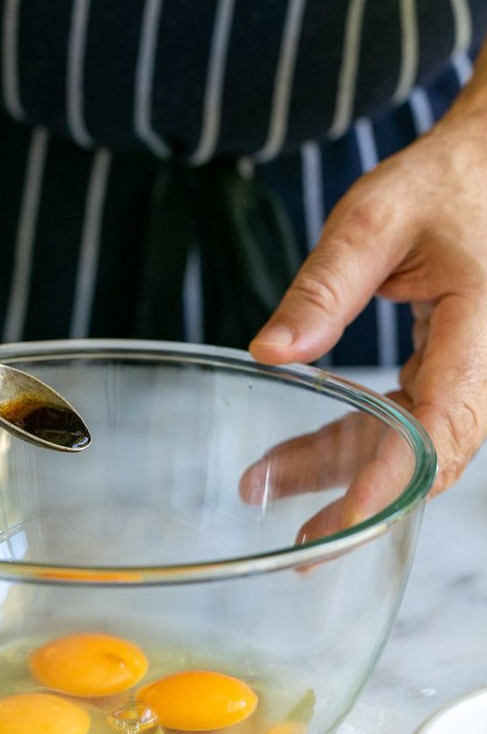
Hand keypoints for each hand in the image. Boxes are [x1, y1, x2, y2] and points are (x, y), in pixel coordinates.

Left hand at [249, 51, 486, 519]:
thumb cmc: (443, 184)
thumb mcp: (376, 217)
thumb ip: (326, 284)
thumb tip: (271, 351)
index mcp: (482, 330)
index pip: (442, 423)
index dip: (393, 478)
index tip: (344, 521)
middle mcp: (484, 367)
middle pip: (431, 458)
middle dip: (366, 504)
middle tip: (304, 549)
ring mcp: (469, 376)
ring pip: (410, 447)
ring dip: (343, 474)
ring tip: (269, 491)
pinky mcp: (448, 375)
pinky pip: (402, 423)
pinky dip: (349, 442)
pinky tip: (294, 461)